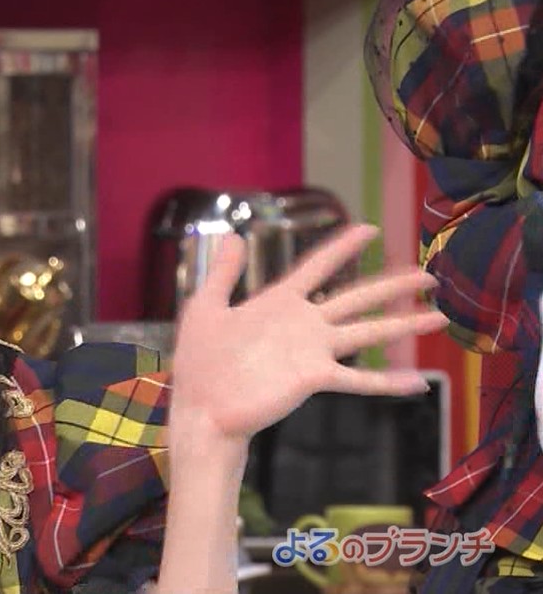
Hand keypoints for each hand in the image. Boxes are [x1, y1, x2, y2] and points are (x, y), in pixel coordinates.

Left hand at [169, 225, 445, 442]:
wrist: (201, 409)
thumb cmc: (199, 362)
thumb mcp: (206, 307)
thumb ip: (223, 273)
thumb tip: (233, 234)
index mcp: (277, 303)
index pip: (316, 267)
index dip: (341, 247)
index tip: (368, 228)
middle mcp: (302, 324)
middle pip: (356, 297)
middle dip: (392, 285)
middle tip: (428, 273)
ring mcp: (311, 351)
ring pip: (367, 332)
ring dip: (404, 325)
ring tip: (439, 317)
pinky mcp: (313, 378)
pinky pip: (358, 379)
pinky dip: (388, 381)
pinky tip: (418, 381)